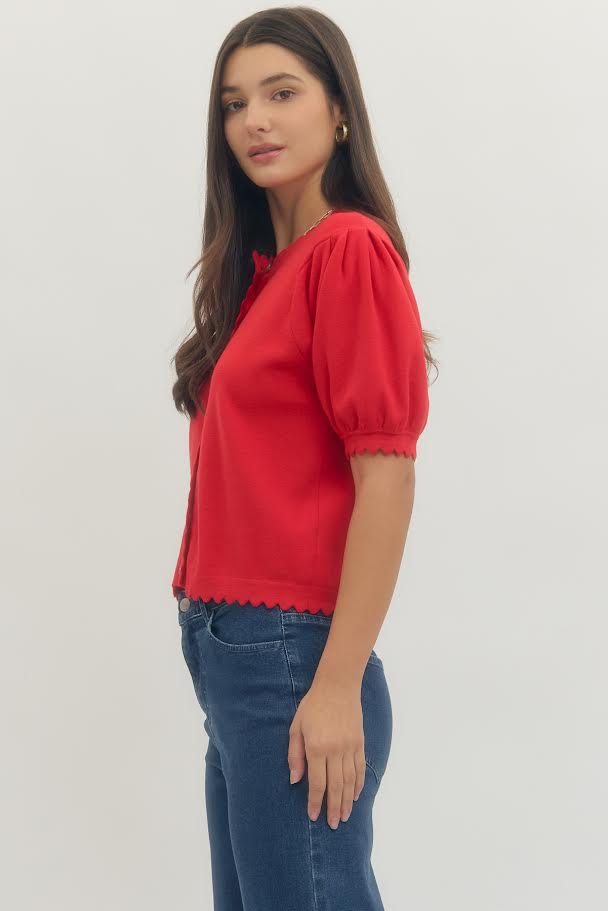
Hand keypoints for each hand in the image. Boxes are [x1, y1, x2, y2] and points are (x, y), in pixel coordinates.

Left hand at [287, 679, 365, 828]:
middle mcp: (335, 750)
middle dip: (333, 808)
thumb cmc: (313, 706)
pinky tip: (355, 796)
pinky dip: (358, 785)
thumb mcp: (296, 727)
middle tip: (332, 825)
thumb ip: (295, 755)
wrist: (338, 686)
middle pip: (336, 786)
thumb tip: (295, 780)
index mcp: (317, 747)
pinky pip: (360, 769)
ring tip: (344, 817)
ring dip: (347, 801)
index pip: (317, 783)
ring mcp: (350, 747)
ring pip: (350, 781)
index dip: (315, 801)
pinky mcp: (360, 743)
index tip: (314, 816)